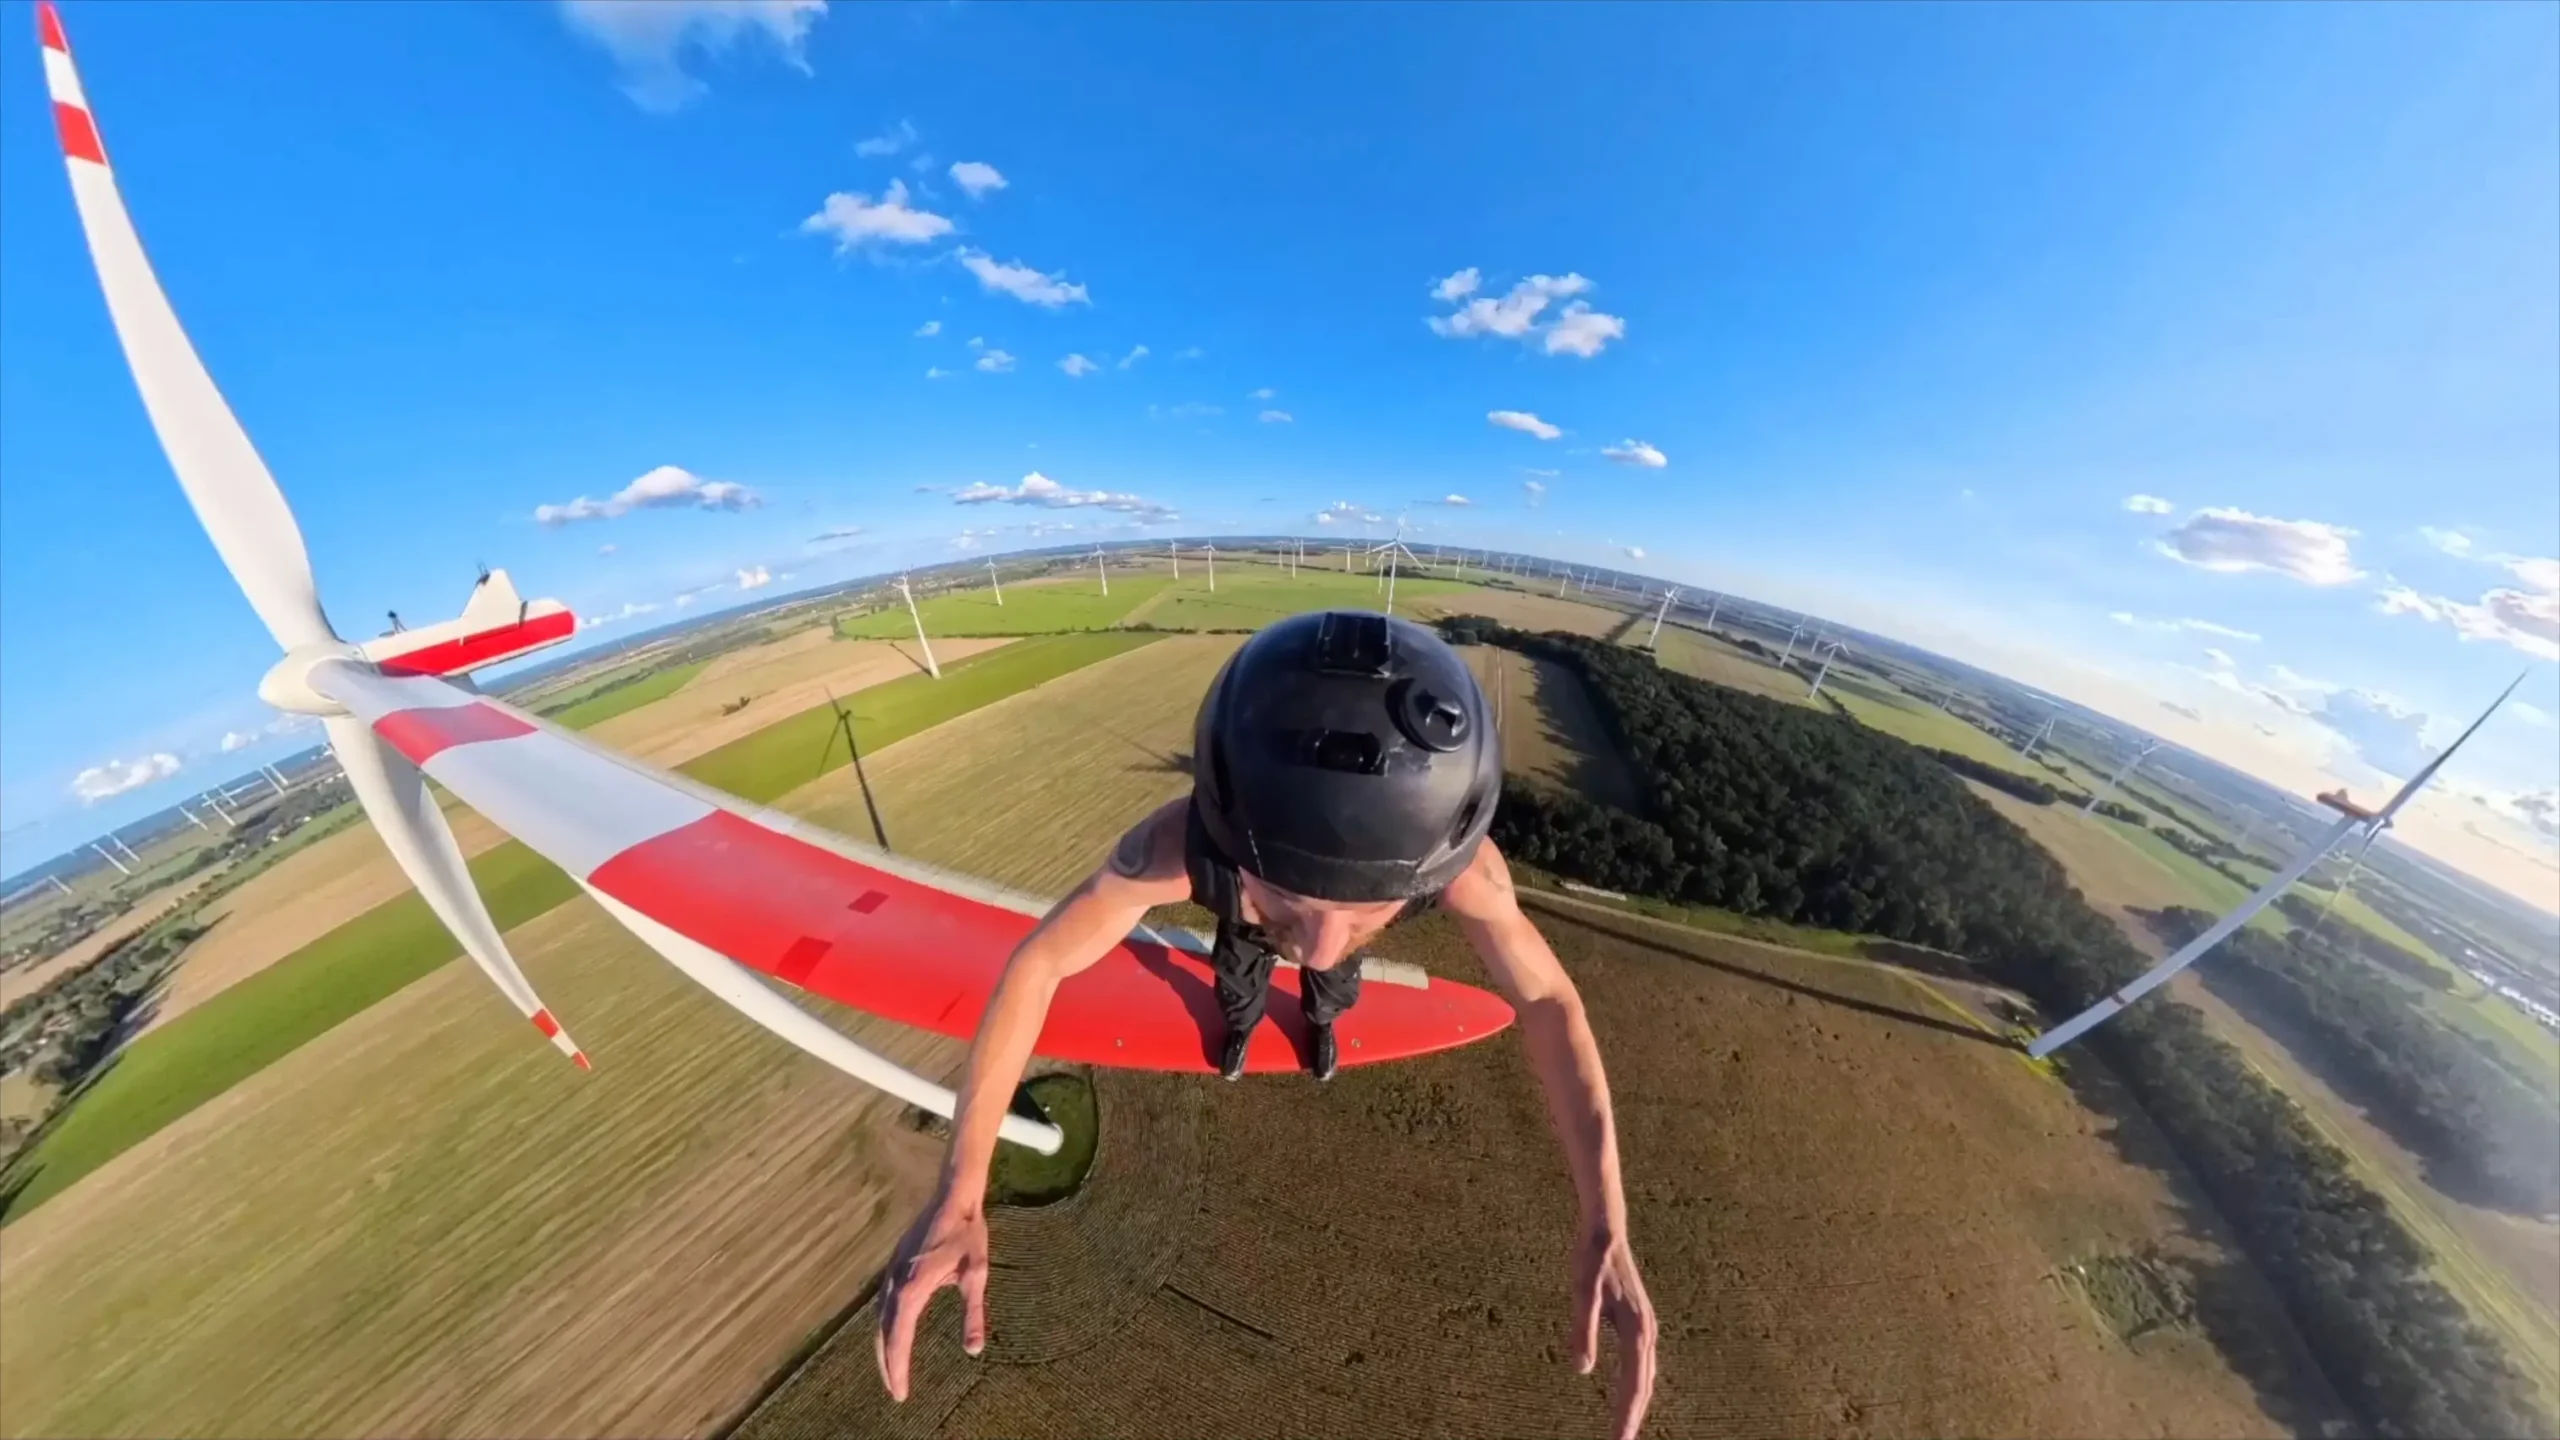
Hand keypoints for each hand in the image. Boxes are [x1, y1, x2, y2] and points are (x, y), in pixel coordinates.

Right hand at [875, 1191, 990, 1401]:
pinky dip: (884, 1326)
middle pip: (883, 1332)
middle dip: (887, 1363)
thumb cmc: (968, 1234)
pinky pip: (882, 1303)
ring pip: (879, 1318)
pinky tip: (892, 1333)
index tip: (900, 1393)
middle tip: (895, 1390)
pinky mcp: (894, 1265)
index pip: (898, 1337)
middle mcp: (895, 1282)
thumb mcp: (976, 1274)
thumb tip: (974, 1350)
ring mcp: (891, 1272)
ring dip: (883, 1346)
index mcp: (913, 1287)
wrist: (953, 1196)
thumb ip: (973, 1313)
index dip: (897, 1367)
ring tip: (892, 1370)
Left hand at [1568, 1226, 1657, 1439]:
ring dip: (1636, 1404)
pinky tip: (1630, 1393)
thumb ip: (1582, 1330)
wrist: (1606, 1228)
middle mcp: (1647, 1332)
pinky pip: (1642, 1364)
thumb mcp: (1582, 1291)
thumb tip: (1582, 1370)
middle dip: (1632, 1418)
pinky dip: (1637, 1385)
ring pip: (1645, 1376)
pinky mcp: (1638, 1322)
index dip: (1627, 1417)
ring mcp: (1645, 1327)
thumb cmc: (1592, 1258)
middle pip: (1643, 1386)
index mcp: (1637, 1330)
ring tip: (1624, 1429)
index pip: (1634, 1386)